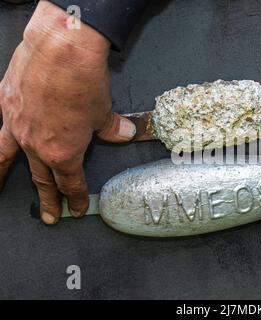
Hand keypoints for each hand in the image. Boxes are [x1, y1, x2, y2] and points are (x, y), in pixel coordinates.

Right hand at [0, 1, 135, 223]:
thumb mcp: (104, 111)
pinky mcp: (6, 105)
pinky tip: (0, 146)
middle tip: (50, 216)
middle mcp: (36, 144)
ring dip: (4, 179)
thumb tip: (124, 133)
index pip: (70, 183)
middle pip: (42, 179)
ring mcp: (16, 126)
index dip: (76, 198)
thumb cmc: (83, 81)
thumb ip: (111, 128)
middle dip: (49, 200)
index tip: (78, 207)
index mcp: (62, 152)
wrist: (60, 49)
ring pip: (8, 160)